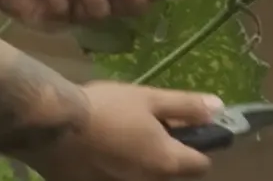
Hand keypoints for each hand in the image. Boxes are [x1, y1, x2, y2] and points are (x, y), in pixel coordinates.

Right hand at [20, 81, 219, 180]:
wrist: (53, 126)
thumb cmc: (107, 108)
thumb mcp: (149, 99)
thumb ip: (186, 106)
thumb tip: (218, 108)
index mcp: (167, 162)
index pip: (201, 165)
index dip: (199, 145)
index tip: (184, 128)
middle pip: (170, 171)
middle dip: (165, 151)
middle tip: (146, 124)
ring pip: (143, 174)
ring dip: (139, 158)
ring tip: (119, 133)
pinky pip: (118, 176)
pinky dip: (116, 165)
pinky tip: (100, 146)